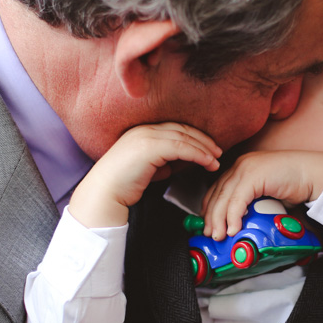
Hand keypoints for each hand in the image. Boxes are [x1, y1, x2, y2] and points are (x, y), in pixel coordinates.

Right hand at [68, 122, 219, 227]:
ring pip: (184, 137)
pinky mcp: (149, 147)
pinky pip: (181, 147)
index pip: (175, 128)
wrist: (104, 193)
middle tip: (218, 152)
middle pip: (182, 129)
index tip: (209, 148)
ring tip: (216, 160)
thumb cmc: (122, 185)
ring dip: (204, 148)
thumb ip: (159, 162)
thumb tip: (173, 164)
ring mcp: (146, 136)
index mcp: (142, 131)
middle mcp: (144, 129)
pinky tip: (207, 162)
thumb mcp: (145, 168)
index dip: (195, 137)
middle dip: (203, 140)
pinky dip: (198, 154)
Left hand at [201, 150, 322, 239]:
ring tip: (220, 236)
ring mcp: (246, 169)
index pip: (218, 189)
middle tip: (210, 235)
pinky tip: (233, 229)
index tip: (209, 225)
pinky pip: (237, 201)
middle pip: (217, 194)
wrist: (313, 174)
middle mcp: (240, 166)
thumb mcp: (267, 195)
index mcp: (241, 168)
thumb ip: (253, 203)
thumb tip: (242, 224)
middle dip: (211, 217)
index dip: (210, 208)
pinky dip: (233, 217)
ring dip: (219, 220)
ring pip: (224, 199)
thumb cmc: (295, 185)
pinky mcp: (253, 176)